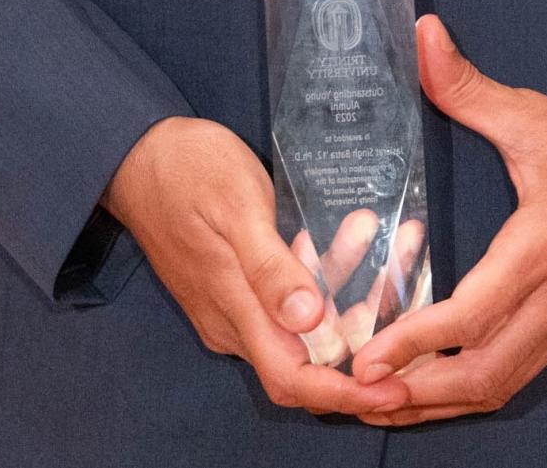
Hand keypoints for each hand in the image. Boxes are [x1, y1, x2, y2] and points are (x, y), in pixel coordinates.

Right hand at [100, 116, 409, 417]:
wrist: (136, 154)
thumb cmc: (187, 169)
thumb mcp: (236, 205)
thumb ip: (269, 266)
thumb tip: (309, 321)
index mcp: (232, 308)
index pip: (293, 379)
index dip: (346, 393)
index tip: (396, 389)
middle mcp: (230, 321)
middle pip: (305, 362)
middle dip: (362, 345)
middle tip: (410, 312)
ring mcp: (229, 306)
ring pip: (299, 331)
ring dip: (347, 304)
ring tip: (386, 248)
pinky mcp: (231, 285)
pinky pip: (285, 307)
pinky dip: (324, 289)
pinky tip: (350, 249)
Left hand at [347, 16, 546, 425]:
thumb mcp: (538, 117)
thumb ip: (471, 87)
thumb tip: (421, 36)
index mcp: (542, 250)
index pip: (474, 315)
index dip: (416, 341)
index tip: (366, 358)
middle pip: (484, 375)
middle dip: (418, 393)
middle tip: (359, 392)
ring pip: (501, 386)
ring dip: (442, 401)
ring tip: (384, 403)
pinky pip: (519, 378)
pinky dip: (473, 392)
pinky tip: (437, 389)